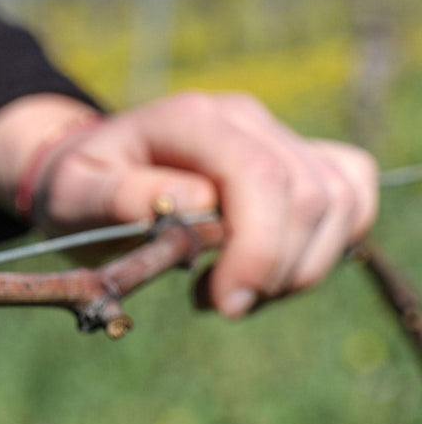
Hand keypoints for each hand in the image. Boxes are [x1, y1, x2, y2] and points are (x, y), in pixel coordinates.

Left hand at [0, 92, 378, 316]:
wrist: (91, 172)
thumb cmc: (79, 187)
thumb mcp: (73, 195)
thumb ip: (121, 196)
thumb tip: (193, 201)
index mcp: (188, 118)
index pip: (260, 174)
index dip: (259, 246)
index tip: (224, 303)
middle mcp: (244, 118)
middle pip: (309, 195)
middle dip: (274, 269)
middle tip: (217, 304)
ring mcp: (279, 135)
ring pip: (339, 203)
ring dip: (298, 268)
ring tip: (231, 291)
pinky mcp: (302, 161)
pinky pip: (350, 201)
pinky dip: (323, 250)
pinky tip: (268, 272)